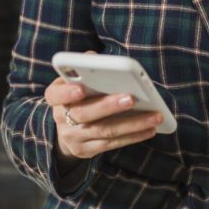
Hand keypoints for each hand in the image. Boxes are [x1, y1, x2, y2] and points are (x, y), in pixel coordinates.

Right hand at [45, 74, 162, 161]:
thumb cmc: (77, 97)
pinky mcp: (86, 150)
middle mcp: (60, 118)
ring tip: (154, 116)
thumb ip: (83, 68)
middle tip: (131, 98)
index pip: (56, 94)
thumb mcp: (73, 81)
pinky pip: (112, 144)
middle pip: (85, 113)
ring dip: (132, 124)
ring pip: (104, 131)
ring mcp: (73, 137)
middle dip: (109, 106)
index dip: (67, 92)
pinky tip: (149, 129)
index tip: (80, 88)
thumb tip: (94, 57)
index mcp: (55, 97)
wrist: (66, 129)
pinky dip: (133, 136)